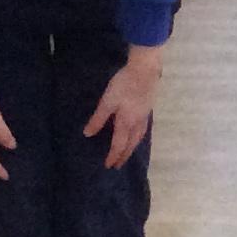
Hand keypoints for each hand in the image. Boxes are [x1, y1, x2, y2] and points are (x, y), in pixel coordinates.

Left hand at [83, 46, 162, 169]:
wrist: (145, 70)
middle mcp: (137, 123)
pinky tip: (137, 134)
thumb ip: (98, 119)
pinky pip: (143, 130)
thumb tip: (88, 134)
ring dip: (132, 148)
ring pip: (139, 138)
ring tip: (128, 153)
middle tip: (118, 165)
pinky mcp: (148, 109)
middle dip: (124, 155)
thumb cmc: (124, 84)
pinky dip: (138, 138)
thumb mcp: (107, 101)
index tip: (108, 166)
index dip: (113, 156)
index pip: (119, 144)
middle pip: (131, 144)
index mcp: (126, 122)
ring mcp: (144, 116)